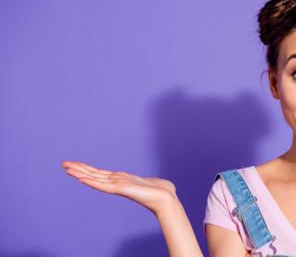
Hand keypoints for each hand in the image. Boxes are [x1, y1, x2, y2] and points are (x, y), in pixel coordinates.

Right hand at [61, 161, 176, 214]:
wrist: (166, 197)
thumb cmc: (162, 191)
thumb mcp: (153, 182)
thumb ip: (152, 182)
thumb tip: (162, 183)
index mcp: (121, 180)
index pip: (100, 173)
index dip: (87, 169)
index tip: (75, 164)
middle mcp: (117, 182)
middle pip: (94, 174)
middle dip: (78, 169)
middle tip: (63, 164)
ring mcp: (117, 185)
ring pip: (95, 178)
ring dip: (80, 173)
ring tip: (67, 169)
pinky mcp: (120, 189)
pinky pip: (102, 185)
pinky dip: (91, 181)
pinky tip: (80, 178)